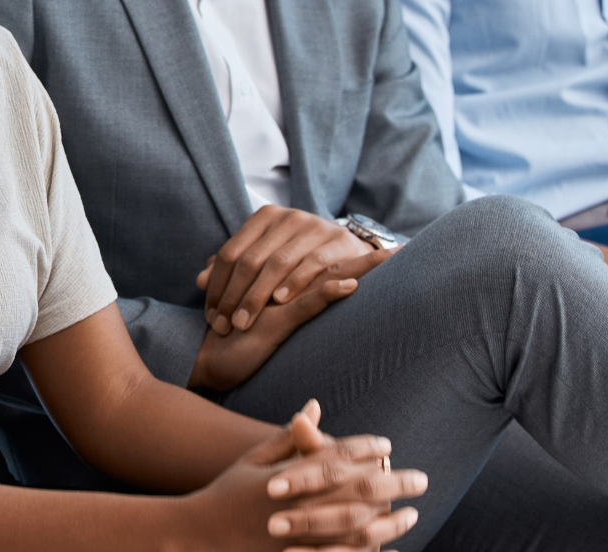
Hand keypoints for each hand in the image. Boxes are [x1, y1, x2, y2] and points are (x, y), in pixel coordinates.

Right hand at [180, 400, 424, 551]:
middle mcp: (292, 504)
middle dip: (392, 483)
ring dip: (388, 520)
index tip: (387, 444)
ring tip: (412, 513)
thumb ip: (288, 437)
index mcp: (283, 475)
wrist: (200, 534)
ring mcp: (296, 536)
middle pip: (353, 491)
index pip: (332, 456)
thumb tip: (314, 406)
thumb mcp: (253, 460)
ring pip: (353, 527)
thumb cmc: (228, 492)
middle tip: (422, 478)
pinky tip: (391, 549)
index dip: (362, 448)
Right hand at [190, 251, 393, 390]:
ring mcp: (279, 302)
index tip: (391, 251)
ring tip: (390, 259)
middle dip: (369, 260)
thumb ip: (283, 307)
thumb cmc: (235, 343)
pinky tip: (350, 286)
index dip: (358, 260)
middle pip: (331, 266)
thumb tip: (309, 299)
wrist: (204, 358)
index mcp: (285, 287)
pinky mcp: (275, 320)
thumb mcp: (266, 325)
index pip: (327, 268)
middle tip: (403, 249)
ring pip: (323, 278)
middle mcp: (283, 287)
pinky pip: (305, 304)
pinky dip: (328, 293)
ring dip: (359, 270)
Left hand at [198, 207, 383, 335]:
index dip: (217, 286)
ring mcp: (314, 227)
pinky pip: (311, 264)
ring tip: (244, 321)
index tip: (210, 316)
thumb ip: (233, 268)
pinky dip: (294, 283)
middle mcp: (287, 217)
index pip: (230, 253)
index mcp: (264, 218)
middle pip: (250, 260)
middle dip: (233, 296)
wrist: (349, 250)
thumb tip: (200, 281)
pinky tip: (280, 302)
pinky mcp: (337, 241)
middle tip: (224, 325)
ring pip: (277, 263)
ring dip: (258, 295)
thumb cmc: (298, 259)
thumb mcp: (264, 258)